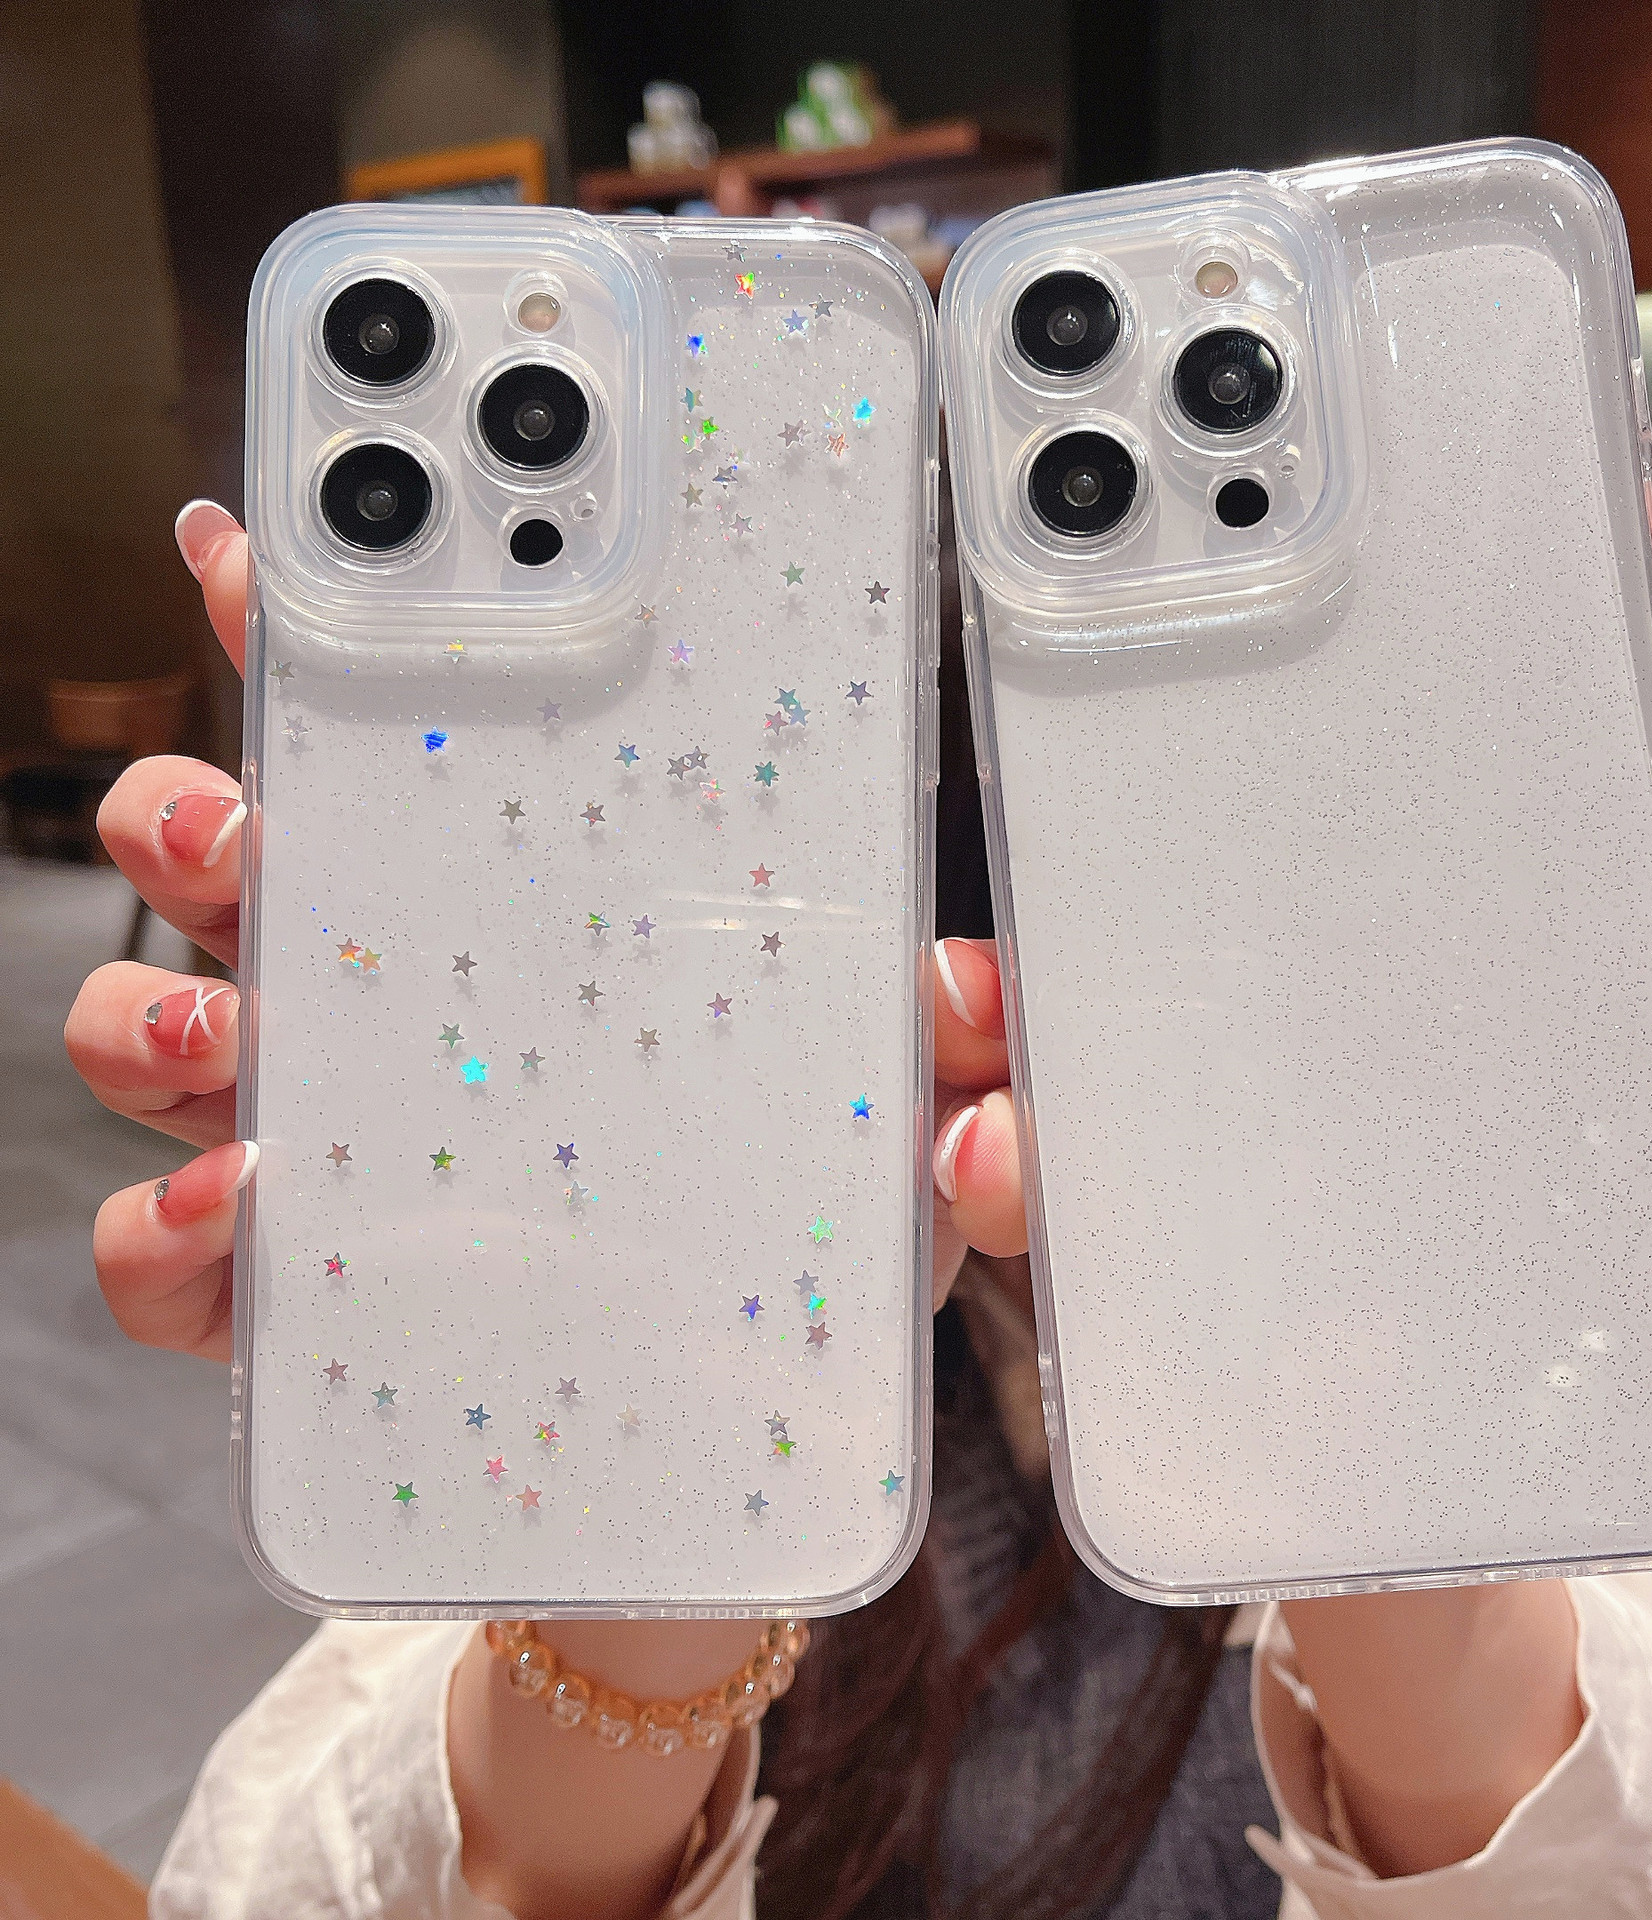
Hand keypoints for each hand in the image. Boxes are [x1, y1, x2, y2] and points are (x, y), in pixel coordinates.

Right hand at [63, 501, 1025, 1919]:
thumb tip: (972, 991)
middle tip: (241, 828)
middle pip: (234, 864)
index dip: (313, 645)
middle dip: (196, 817)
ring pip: (156, 1033)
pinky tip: (240, 1228)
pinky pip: (167, 1255)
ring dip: (154, 1019)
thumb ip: (949, 1043)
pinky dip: (168, 1236)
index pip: (405, 754)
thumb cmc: (795, 1252)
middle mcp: (402, 1014)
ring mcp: (333, 1150)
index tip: (254, 553)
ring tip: (238, 1052)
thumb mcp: (887, 1123)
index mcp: (525, 926)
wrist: (719, 1464)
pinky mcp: (294, 1303)